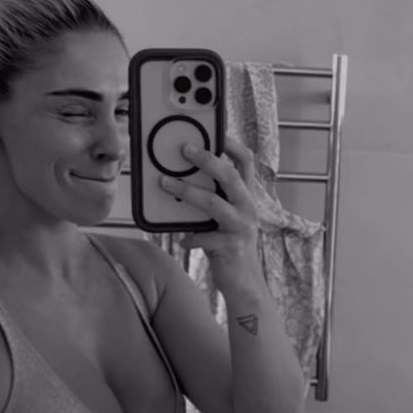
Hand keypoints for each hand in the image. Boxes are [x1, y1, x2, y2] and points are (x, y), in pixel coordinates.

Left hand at [159, 135, 260, 291]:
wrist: (245, 282)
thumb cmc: (228, 243)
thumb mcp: (224, 215)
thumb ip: (211, 196)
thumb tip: (178, 175)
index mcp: (246, 195)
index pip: (246, 161)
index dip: (231, 143)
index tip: (215, 130)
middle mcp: (247, 207)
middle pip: (230, 175)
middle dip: (206, 159)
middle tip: (184, 149)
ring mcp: (242, 226)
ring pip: (214, 203)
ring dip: (187, 191)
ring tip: (164, 182)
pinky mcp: (231, 247)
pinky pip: (205, 237)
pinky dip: (190, 238)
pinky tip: (182, 240)